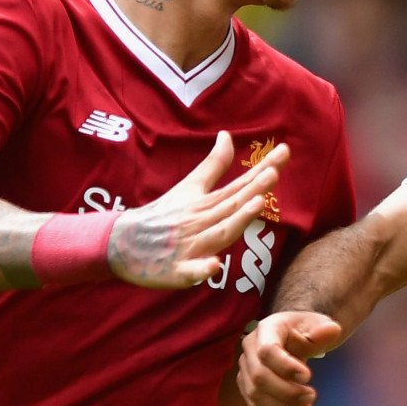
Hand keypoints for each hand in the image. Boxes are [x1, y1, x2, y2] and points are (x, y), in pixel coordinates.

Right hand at [108, 132, 287, 288]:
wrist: (122, 243)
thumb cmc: (163, 215)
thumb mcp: (188, 187)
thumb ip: (213, 165)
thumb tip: (227, 135)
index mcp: (205, 202)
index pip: (240, 184)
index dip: (262, 169)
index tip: (284, 151)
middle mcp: (200, 221)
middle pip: (232, 204)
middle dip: (253, 189)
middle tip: (273, 173)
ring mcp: (189, 246)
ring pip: (218, 233)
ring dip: (237, 220)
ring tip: (257, 204)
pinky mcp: (177, 270)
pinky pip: (191, 271)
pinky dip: (202, 269)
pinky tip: (214, 265)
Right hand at [239, 310, 344, 405]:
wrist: (295, 338)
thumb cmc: (305, 330)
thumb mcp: (318, 324)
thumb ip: (324, 330)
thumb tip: (332, 330)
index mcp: (266, 329)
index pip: (267, 350)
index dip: (286, 366)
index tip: (308, 376)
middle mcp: (250, 348)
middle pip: (259, 376)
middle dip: (287, 392)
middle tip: (312, 396)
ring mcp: (246, 369)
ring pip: (255, 395)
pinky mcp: (248, 387)